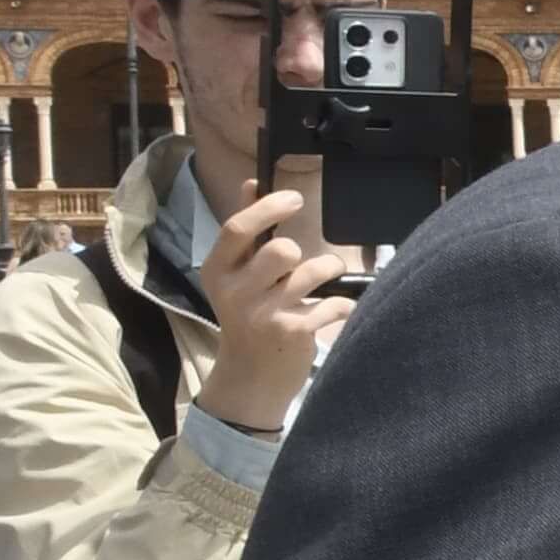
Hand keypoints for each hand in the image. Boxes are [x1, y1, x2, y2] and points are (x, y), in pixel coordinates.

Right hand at [196, 181, 358, 436]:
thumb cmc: (246, 316)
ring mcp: (264, 314)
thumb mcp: (234, 275)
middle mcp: (235, 292)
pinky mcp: (293, 333)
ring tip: (325, 278)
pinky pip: (334, 304)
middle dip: (300, 251)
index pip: (237, 229)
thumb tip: (251, 183)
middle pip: (280, 250)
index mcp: (217, 271)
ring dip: (328, 269)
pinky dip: (343, 305)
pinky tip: (334, 311)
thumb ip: (246, 231)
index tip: (295, 198)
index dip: (267, 207)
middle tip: (302, 262)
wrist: (249, 377)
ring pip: (312, 272)